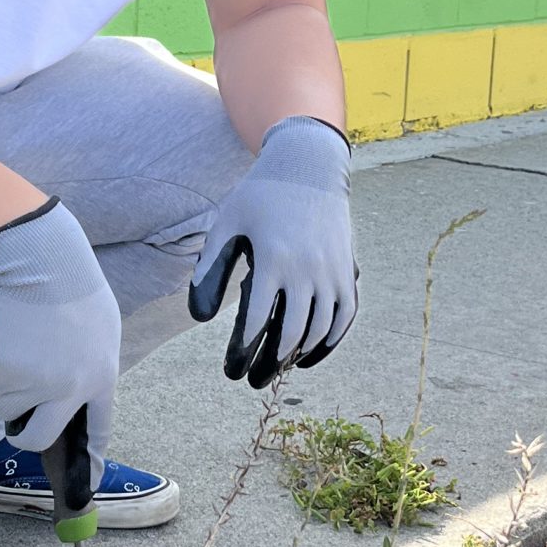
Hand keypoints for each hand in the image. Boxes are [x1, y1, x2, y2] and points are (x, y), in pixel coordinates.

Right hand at [0, 199, 119, 468]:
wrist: (41, 260)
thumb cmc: (73, 284)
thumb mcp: (101, 328)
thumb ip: (91, 366)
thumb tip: (74, 396)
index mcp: (101, 378)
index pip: (97, 429)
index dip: (88, 458)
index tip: (85, 481)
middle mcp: (69, 390)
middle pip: (38, 438)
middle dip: (23, 433)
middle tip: (17, 421)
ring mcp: (34, 384)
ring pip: (5, 407)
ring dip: (4, 386)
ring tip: (16, 347)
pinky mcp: (2, 372)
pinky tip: (1, 335)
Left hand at [188, 115, 356, 387]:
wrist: (309, 167)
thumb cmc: (260, 196)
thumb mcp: (227, 223)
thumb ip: (210, 269)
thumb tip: (198, 317)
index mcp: (273, 259)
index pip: (257, 320)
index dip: (243, 351)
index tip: (231, 370)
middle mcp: (307, 269)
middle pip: (290, 333)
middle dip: (269, 363)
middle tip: (252, 380)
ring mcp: (332, 272)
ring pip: (319, 329)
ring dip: (297, 355)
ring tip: (276, 368)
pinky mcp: (348, 271)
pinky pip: (344, 316)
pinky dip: (330, 341)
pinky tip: (309, 355)